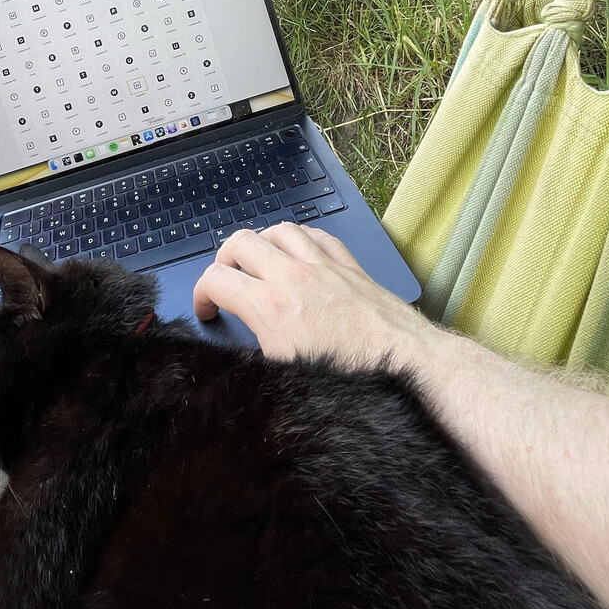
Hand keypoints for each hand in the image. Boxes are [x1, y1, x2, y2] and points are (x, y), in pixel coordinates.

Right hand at [192, 221, 431, 367]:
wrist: (407, 366)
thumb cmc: (353, 377)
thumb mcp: (286, 377)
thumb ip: (255, 362)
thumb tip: (238, 367)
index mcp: (271, 307)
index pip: (215, 279)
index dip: (201, 294)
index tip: (207, 309)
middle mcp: (293, 277)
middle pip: (240, 243)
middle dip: (224, 260)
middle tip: (226, 280)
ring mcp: (323, 266)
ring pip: (279, 230)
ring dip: (261, 242)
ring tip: (259, 260)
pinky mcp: (349, 266)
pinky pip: (317, 235)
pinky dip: (301, 239)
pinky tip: (300, 251)